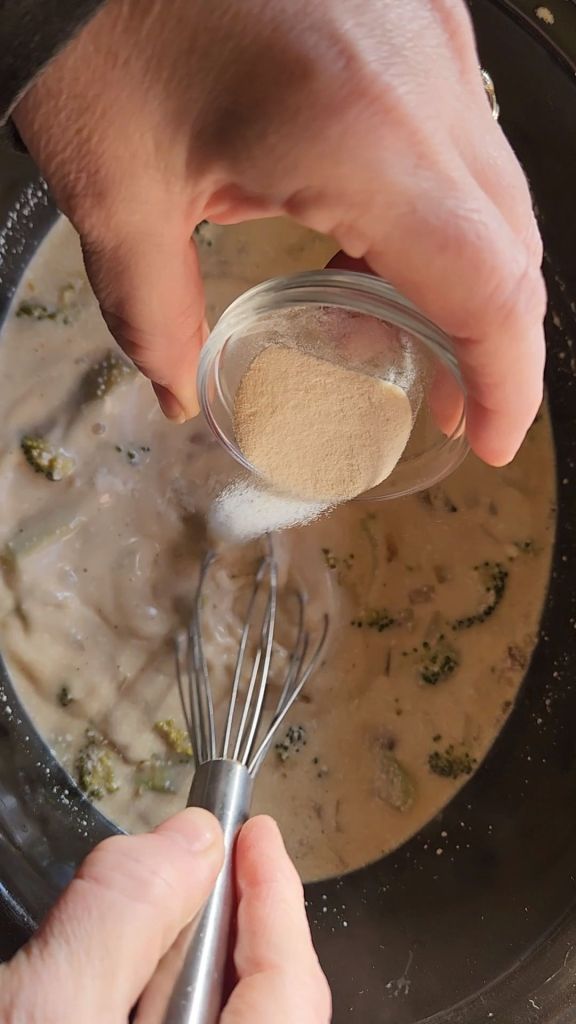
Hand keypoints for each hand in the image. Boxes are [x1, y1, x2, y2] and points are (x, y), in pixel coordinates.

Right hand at [0, 810, 329, 1022]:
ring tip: (127, 926)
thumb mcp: (48, 1009)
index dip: (278, 895)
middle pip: (257, 997)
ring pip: (215, 1016)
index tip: (258, 830)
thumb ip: (122, 920)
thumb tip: (191, 836)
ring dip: (176, 964)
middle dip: (222, 921)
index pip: (292, 985)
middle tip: (186, 862)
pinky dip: (150, 1000)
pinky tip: (110, 981)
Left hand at [13, 0, 544, 464]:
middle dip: (488, 340)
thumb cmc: (101, 16)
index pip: (490, 287)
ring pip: (490, 190)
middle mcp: (425, 79)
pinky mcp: (412, 15)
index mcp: (362, 134)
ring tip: (383, 324)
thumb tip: (177, 391)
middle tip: (439, 398)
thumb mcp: (115, 187)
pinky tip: (360, 236)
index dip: (507, 382)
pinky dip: (429, 210)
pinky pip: (455, 136)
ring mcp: (429, 35)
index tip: (490, 439)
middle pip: (512, 242)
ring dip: (458, 274)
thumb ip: (155, 314)